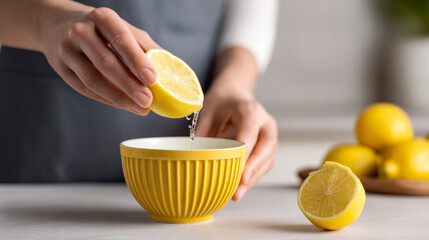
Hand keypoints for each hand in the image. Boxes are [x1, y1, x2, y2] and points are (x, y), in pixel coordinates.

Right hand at [39, 4, 159, 114]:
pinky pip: (85, 89)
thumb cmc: (100, 29)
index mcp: (102, 18)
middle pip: (106, 62)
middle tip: (148, 100)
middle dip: (129, 84)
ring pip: (93, 79)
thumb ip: (145, 46)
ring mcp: (67, 50)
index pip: (120, 40)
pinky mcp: (61, 68)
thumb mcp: (122, 28)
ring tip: (140, 108)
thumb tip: (171, 68)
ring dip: (118, 98)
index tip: (153, 79)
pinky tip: (123, 105)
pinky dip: (106, 99)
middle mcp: (81, 31)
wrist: (57, 24)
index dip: (137, 61)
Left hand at [196, 84, 277, 200]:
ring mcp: (270, 135)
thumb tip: (192, 160)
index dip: (245, 153)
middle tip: (239, 186)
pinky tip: (240, 188)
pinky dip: (253, 177)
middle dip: (253, 169)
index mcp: (250, 110)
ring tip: (236, 194)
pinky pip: (265, 164)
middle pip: (267, 147)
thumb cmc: (220, 105)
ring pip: (268, 159)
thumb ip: (202, 135)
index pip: (250, 132)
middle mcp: (265, 122)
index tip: (238, 171)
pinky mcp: (269, 147)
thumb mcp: (207, 114)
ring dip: (254, 178)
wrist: (234, 96)